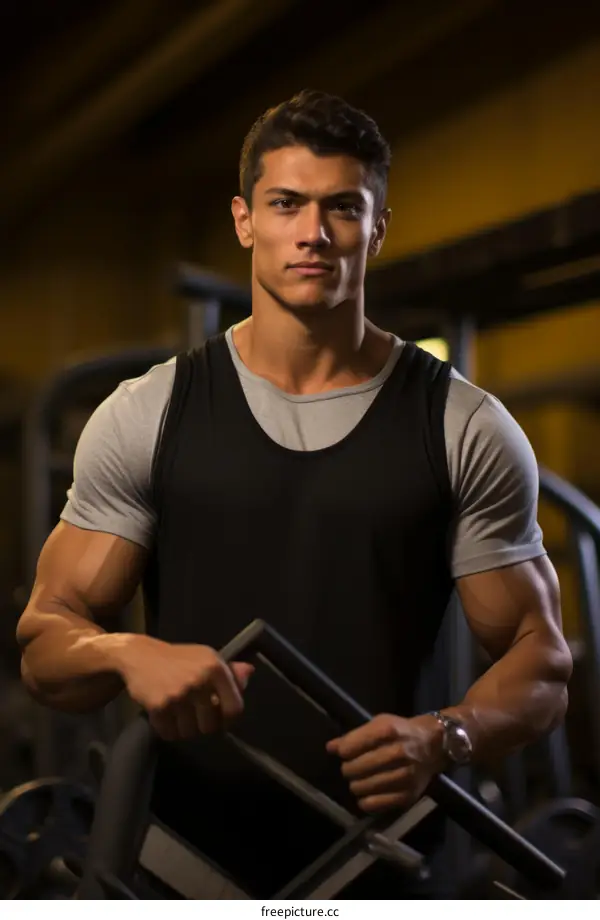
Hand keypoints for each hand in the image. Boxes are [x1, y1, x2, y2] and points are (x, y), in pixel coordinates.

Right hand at [116, 635, 253, 739]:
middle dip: (203, 725)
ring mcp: (179, 694)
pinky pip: (169, 733)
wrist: (139, 655)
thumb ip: (229, 670)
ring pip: (190, 732)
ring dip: (184, 729)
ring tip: (178, 714)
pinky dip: (167, 730)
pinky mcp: (159, 706)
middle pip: (211, 726)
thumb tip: (249, 673)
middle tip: (194, 715)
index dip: (228, 720)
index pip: (234, 708)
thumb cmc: (177, 658)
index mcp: (216, 668)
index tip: (221, 721)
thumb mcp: (205, 657)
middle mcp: (200, 680)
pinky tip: (164, 715)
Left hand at [326, 713, 445, 813]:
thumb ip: (354, 736)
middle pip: (353, 769)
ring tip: (361, 779)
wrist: (434, 745)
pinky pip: (374, 804)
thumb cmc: (402, 731)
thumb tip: (330, 747)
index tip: (345, 752)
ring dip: (356, 784)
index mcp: (388, 731)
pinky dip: (365, 801)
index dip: (343, 751)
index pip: (350, 748)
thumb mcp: (379, 724)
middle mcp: (397, 753)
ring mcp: (404, 776)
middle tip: (352, 767)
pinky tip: (368, 793)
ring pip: (361, 788)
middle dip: (348, 769)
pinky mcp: (408, 795)